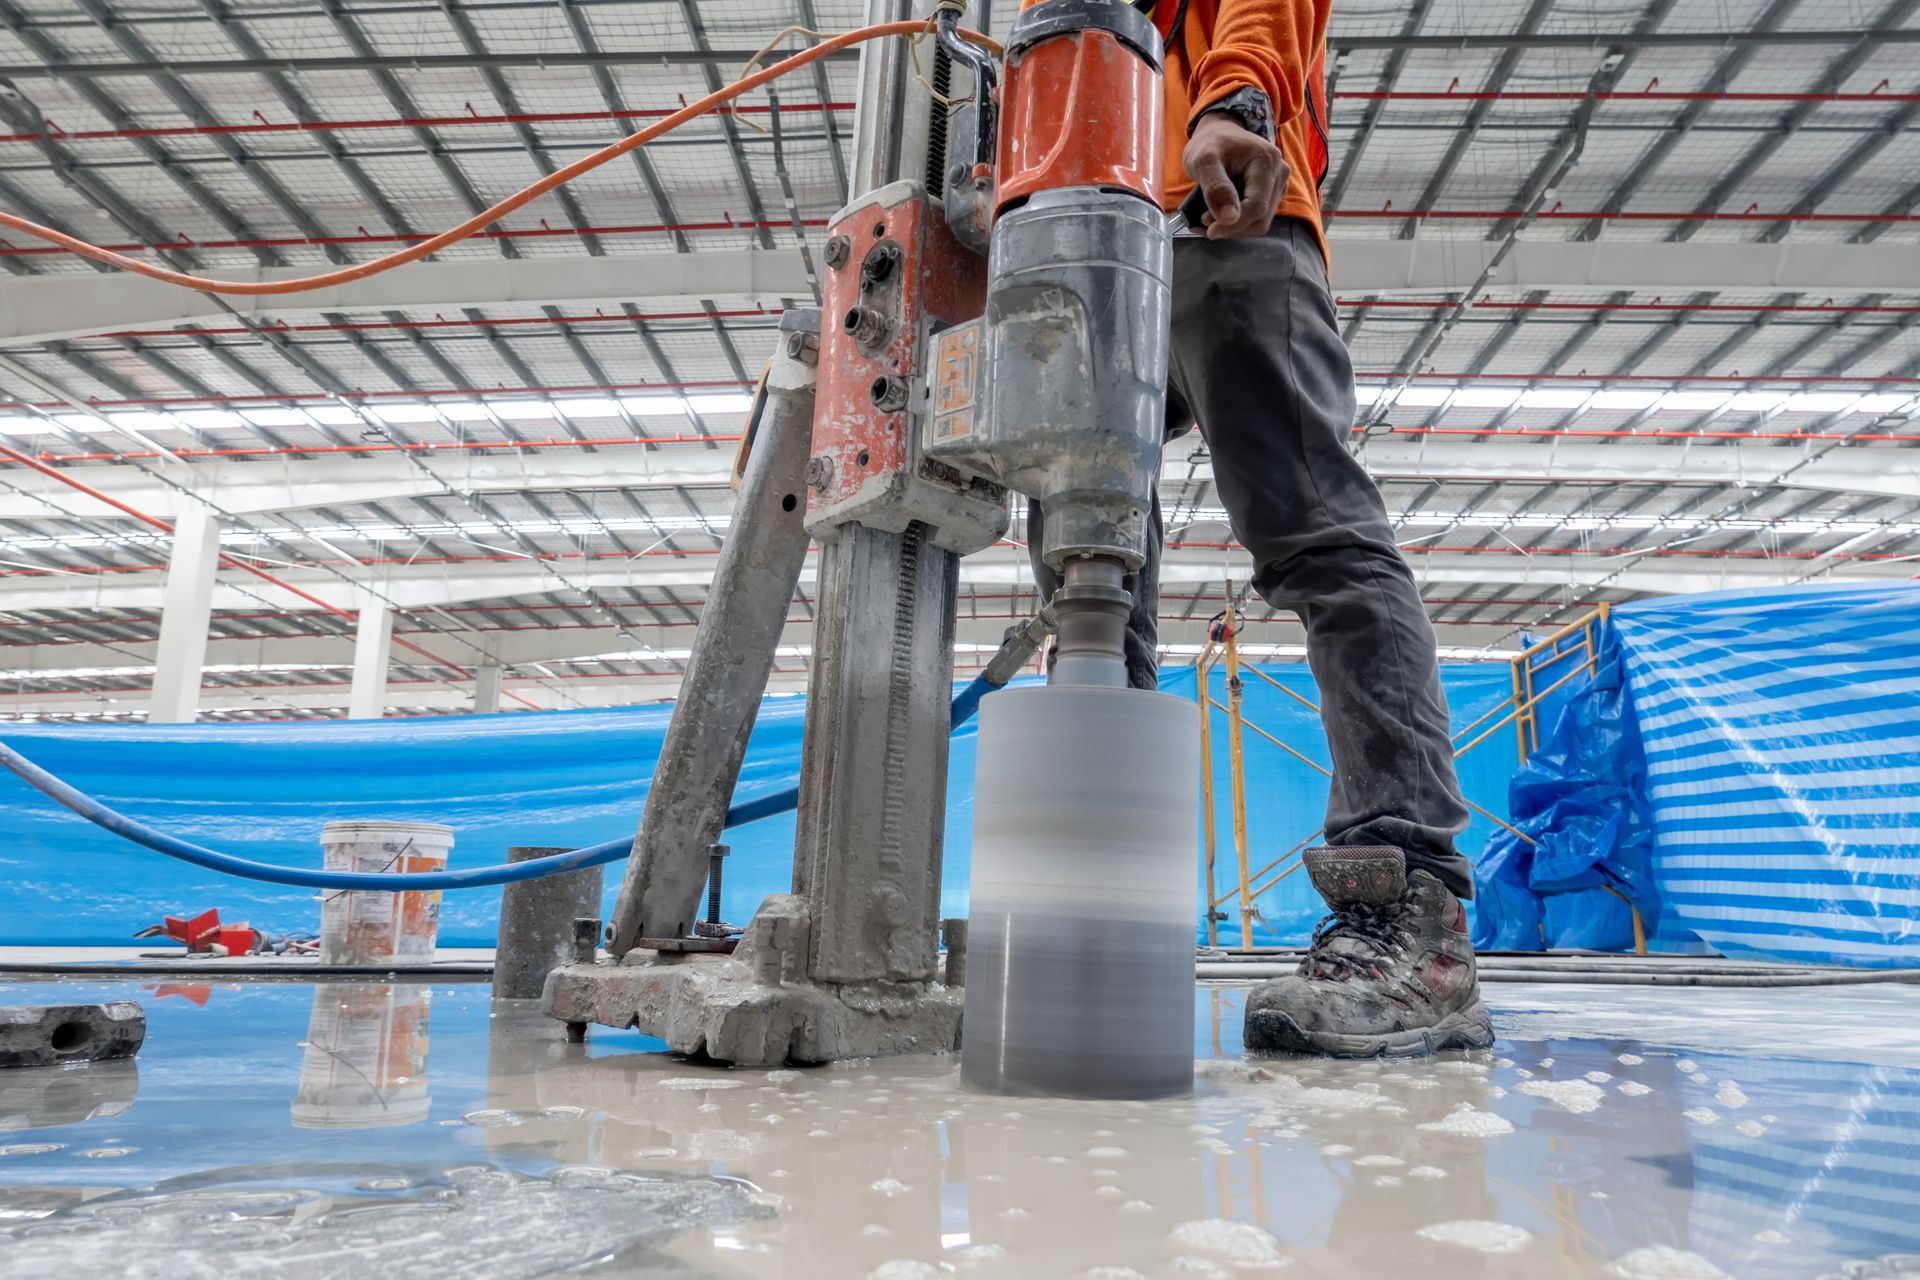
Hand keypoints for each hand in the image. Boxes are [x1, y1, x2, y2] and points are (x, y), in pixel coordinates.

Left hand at [1181, 113, 1288, 239]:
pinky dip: (1237, 224)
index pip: (1256, 206)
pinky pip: (1257, 218)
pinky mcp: (1272, 194)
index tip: (1209, 230)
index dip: (1233, 225)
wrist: (1218, 134)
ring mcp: (1278, 185)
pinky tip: (1217, 217)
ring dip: (1233, 228)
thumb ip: (1215, 187)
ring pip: (1260, 223)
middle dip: (1232, 227)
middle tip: (1203, 222)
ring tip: (1207, 219)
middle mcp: (1280, 173)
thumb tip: (1229, 218)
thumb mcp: (1203, 160)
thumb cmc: (1210, 143)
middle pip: (1261, 219)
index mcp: (1267, 161)